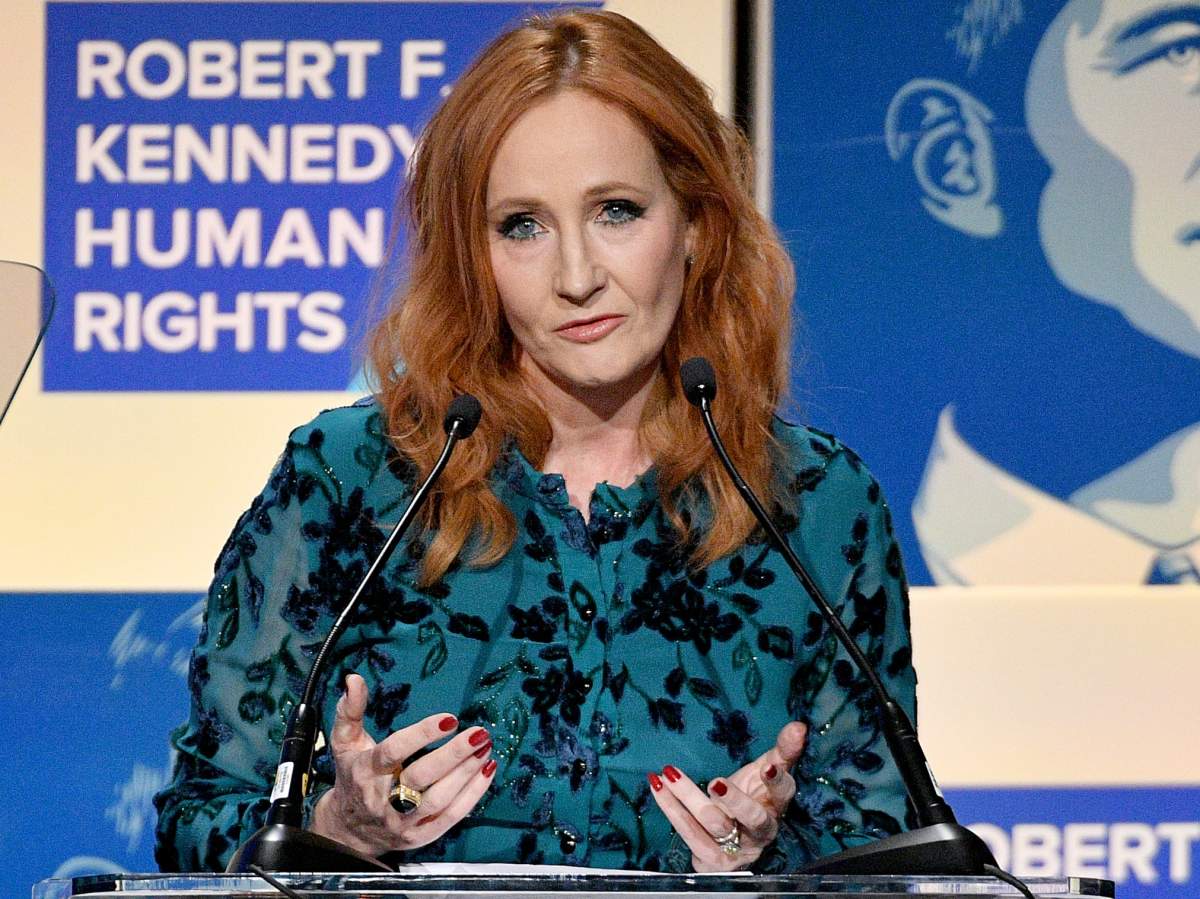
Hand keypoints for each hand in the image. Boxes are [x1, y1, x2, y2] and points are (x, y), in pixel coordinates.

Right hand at [309, 673, 495, 855]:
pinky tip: (487, 771)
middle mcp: (384, 799)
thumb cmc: (352, 776)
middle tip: (478, 734)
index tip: (449, 719)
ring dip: (466, 774)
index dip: (422, 735)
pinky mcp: (420, 835)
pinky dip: (472, 795)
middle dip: (453, 755)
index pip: (395, 752)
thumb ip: (350, 710)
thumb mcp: (344, 742)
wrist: (348, 830)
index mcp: (367, 771)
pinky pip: (451, 817)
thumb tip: (353, 678)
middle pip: (421, 777)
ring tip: (486, 748)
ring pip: (439, 800)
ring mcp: (403, 821)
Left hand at [648, 721, 806, 870]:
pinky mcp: (713, 859)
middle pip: (754, 818)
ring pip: (715, 824)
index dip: (777, 782)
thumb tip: (799, 726)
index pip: (783, 794)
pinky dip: (670, 808)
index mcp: (776, 806)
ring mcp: (738, 850)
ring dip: (689, 797)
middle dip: (736, 801)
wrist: (732, 843)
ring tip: (669, 774)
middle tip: (716, 782)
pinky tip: (658, 787)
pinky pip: (689, 834)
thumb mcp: (764, 771)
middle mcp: (761, 831)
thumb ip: (782, 750)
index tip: (767, 766)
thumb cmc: (751, 798)